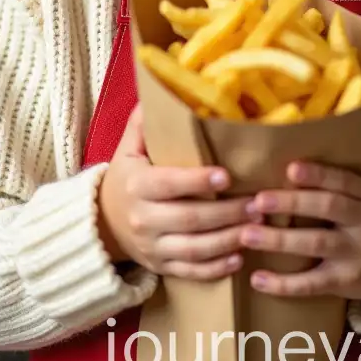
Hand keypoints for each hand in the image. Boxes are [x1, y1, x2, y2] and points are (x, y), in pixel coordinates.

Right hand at [96, 104, 260, 279]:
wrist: (101, 224)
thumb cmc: (126, 177)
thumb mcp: (128, 147)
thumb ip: (144, 122)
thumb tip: (163, 88)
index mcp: (136, 185)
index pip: (169, 184)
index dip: (197, 182)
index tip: (227, 176)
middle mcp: (143, 219)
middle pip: (190, 219)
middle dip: (228, 213)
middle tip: (259, 202)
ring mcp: (152, 247)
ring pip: (195, 249)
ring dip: (229, 240)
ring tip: (258, 227)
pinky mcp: (161, 267)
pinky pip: (191, 273)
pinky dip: (216, 269)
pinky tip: (240, 258)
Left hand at [240, 156, 360, 299]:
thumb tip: (352, 123)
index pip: (344, 182)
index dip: (318, 174)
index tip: (290, 168)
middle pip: (327, 209)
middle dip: (291, 203)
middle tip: (257, 200)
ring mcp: (355, 255)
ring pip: (315, 245)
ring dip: (279, 240)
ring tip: (245, 235)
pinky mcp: (344, 283)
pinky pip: (312, 285)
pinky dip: (283, 285)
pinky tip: (256, 279)